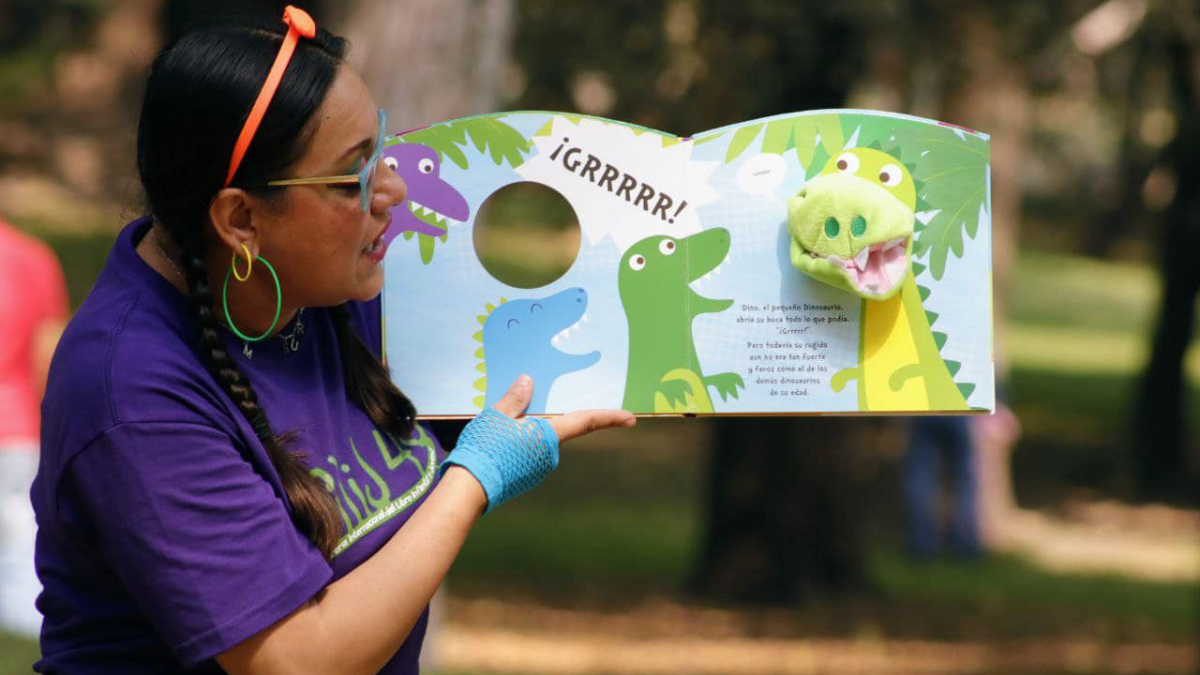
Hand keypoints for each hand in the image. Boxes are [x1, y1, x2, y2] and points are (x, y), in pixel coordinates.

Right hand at [444, 375, 634, 513]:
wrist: (469, 489)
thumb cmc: (486, 448)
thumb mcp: (497, 415)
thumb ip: (515, 398)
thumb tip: (528, 380)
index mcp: (549, 434)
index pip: (586, 421)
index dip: (610, 418)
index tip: (630, 418)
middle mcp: (550, 453)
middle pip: (554, 429)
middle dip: (541, 420)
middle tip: (515, 414)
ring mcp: (539, 469)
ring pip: (538, 442)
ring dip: (525, 434)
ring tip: (496, 431)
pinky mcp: (526, 478)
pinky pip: (528, 454)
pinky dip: (519, 446)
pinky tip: (497, 444)